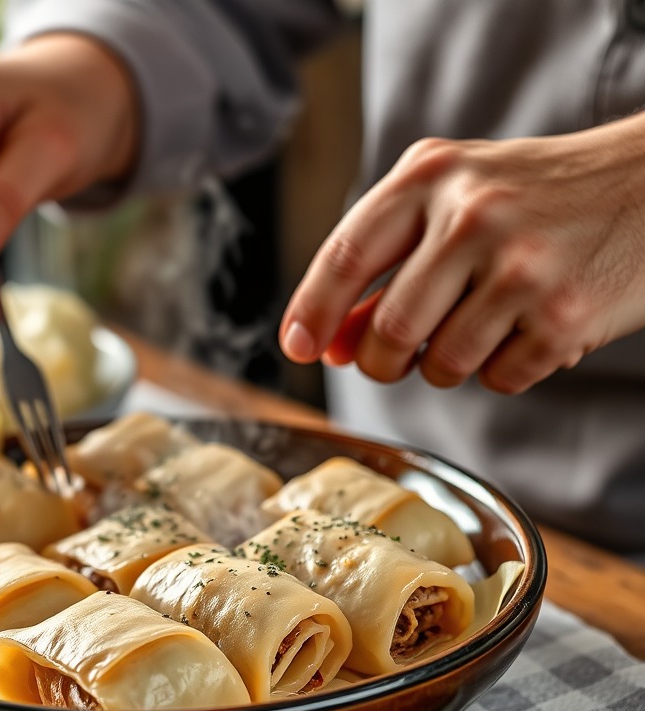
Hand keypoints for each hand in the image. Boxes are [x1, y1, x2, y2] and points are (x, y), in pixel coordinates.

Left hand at [279, 112, 644, 392]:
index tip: (298, 349)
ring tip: (484, 323)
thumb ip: (385, 269)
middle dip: (382, 362)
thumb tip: (329, 343)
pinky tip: (528, 327)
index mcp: (432, 177)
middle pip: (387, 332)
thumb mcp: (452, 207)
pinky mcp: (565, 315)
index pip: (345, 256)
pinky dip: (504, 370)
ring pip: (439, 366)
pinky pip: (498, 380)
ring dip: (448, 366)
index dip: (311, 312)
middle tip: (398, 355)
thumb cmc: (537, 200)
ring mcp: (521, 266)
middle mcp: (473, 215)